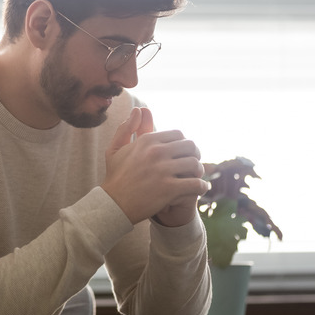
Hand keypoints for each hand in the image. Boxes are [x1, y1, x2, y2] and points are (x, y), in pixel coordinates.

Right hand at [100, 107, 207, 225]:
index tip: (183, 153)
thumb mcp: (115, 148)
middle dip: (195, 154)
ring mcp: (163, 171)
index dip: (183, 143)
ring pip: (195, 164)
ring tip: (197, 177)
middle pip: (190, 146)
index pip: (178, 134)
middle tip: (193, 164)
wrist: (113, 204)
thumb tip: (138, 110)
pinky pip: (196, 184)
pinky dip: (202, 186)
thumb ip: (127, 127)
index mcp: (147, 141)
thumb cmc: (115, 176)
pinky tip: (201, 188)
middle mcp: (156, 152)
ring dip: (199, 171)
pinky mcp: (169, 189)